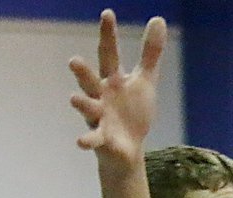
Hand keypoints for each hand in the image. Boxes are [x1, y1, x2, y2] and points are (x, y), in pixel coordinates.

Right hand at [68, 10, 165, 163]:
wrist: (128, 148)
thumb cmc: (133, 111)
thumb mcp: (145, 81)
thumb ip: (150, 53)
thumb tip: (158, 18)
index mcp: (113, 79)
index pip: (109, 53)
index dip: (108, 35)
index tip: (107, 14)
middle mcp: (101, 94)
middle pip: (90, 79)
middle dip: (82, 71)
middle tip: (73, 61)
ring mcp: (99, 116)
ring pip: (88, 107)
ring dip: (82, 103)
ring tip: (74, 99)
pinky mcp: (102, 138)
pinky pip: (93, 138)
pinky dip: (87, 140)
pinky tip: (80, 142)